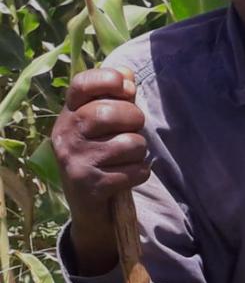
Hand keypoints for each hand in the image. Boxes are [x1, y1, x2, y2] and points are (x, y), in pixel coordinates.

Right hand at [52, 67, 147, 274]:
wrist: (89, 207)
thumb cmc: (103, 158)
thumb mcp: (104, 127)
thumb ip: (116, 100)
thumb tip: (127, 75)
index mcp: (68, 114)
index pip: (82, 84)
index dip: (108, 80)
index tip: (125, 88)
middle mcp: (65, 134)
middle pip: (111, 112)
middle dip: (135, 120)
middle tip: (133, 130)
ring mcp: (75, 160)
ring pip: (130, 143)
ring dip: (140, 151)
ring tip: (129, 158)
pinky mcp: (90, 184)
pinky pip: (135, 170)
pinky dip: (140, 173)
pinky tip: (128, 176)